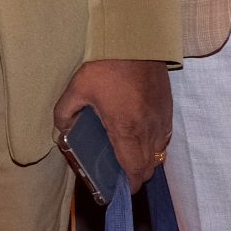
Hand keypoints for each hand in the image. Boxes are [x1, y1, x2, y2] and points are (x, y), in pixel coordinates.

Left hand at [54, 59, 174, 191]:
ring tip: (129, 155)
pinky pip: (164, 136)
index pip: (135, 169)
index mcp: (126, 129)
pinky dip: (155, 144)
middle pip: (149, 166)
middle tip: (120, 173)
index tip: (121, 189)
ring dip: (146, 160)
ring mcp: (161, 118)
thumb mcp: (77, 88)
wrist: (136, 40)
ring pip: (159, 152)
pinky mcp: (168, 108)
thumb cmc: (107, 65)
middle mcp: (149, 129)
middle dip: (136, 175)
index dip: (130, 185)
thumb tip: (62, 130)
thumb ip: (65, 112)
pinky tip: (140, 135)